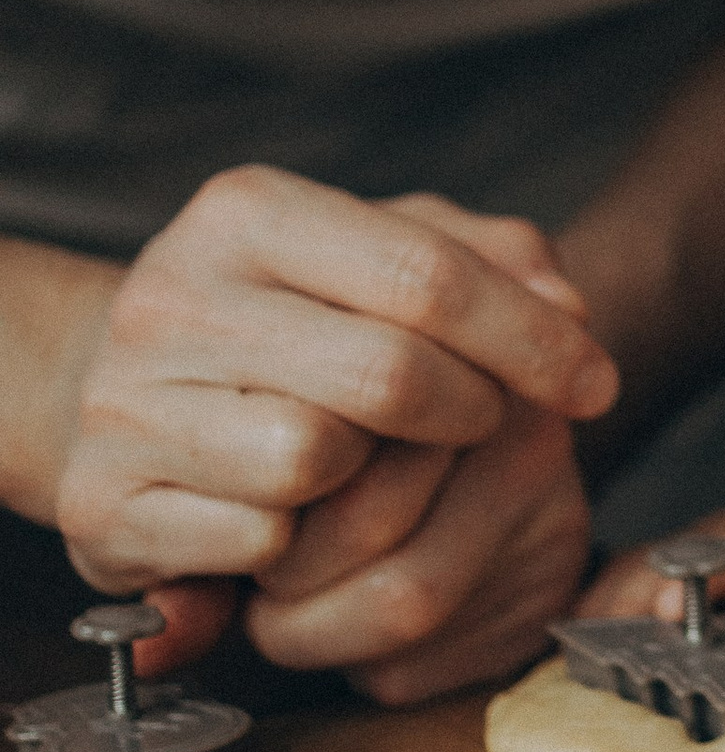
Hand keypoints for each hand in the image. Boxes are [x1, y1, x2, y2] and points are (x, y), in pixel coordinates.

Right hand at [56, 173, 615, 644]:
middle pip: (390, 373)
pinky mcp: (103, 505)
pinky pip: (258, 538)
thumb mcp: (381, 255)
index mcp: (246, 213)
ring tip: (370, 457)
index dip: (534, 338)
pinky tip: (298, 512)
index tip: (593, 381)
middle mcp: (172, 297)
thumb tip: (568, 308)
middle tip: (485, 422)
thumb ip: (489, 258)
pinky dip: (300, 538)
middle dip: (472, 410)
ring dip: (375, 478)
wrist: (115, 396)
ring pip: (319, 459)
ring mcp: (127, 403)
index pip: (427, 275)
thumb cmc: (282, 321)